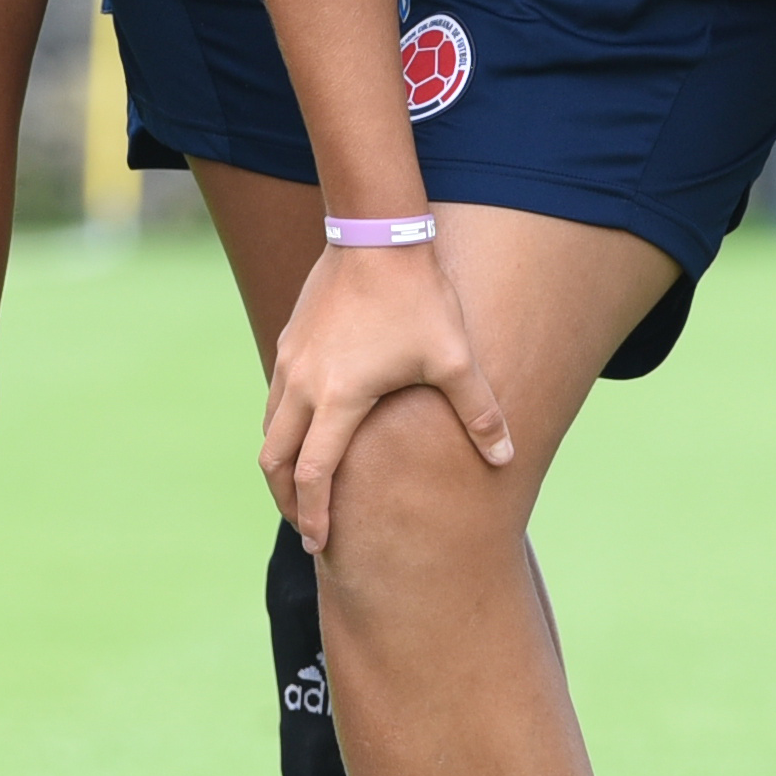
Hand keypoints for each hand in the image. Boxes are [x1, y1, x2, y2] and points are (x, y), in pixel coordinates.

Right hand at [257, 237, 514, 556]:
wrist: (376, 231)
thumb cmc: (418, 297)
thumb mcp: (455, 358)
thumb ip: (479, 412)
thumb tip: (506, 457)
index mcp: (340, 399)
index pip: (314, 475)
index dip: (314, 515)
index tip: (320, 543)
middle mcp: (304, 385)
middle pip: (274, 460)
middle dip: (286, 500)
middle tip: (306, 526)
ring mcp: (290, 361)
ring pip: (269, 428)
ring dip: (280, 463)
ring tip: (302, 486)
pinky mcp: (290, 340)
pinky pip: (274, 398)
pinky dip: (282, 428)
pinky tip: (306, 431)